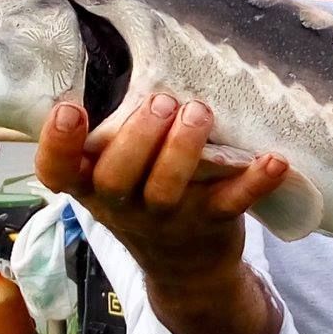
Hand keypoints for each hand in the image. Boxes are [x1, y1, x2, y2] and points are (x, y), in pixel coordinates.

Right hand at [34, 96, 288, 333]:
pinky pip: (234, 202)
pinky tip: (274, 159)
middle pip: (116, 178)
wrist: (188, 271)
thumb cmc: (145, 202)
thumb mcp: (116, 178)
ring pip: (166, 189)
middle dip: (137, 137)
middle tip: (160, 101)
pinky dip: (256, 181)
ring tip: (198, 111)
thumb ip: (113, 138)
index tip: (70, 109)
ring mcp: (169, 217)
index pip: (58, 172)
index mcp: (92, 187)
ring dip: (183, 148)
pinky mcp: (213, 221)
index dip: (57, 144)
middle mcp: (123, 205)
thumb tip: (125, 62)